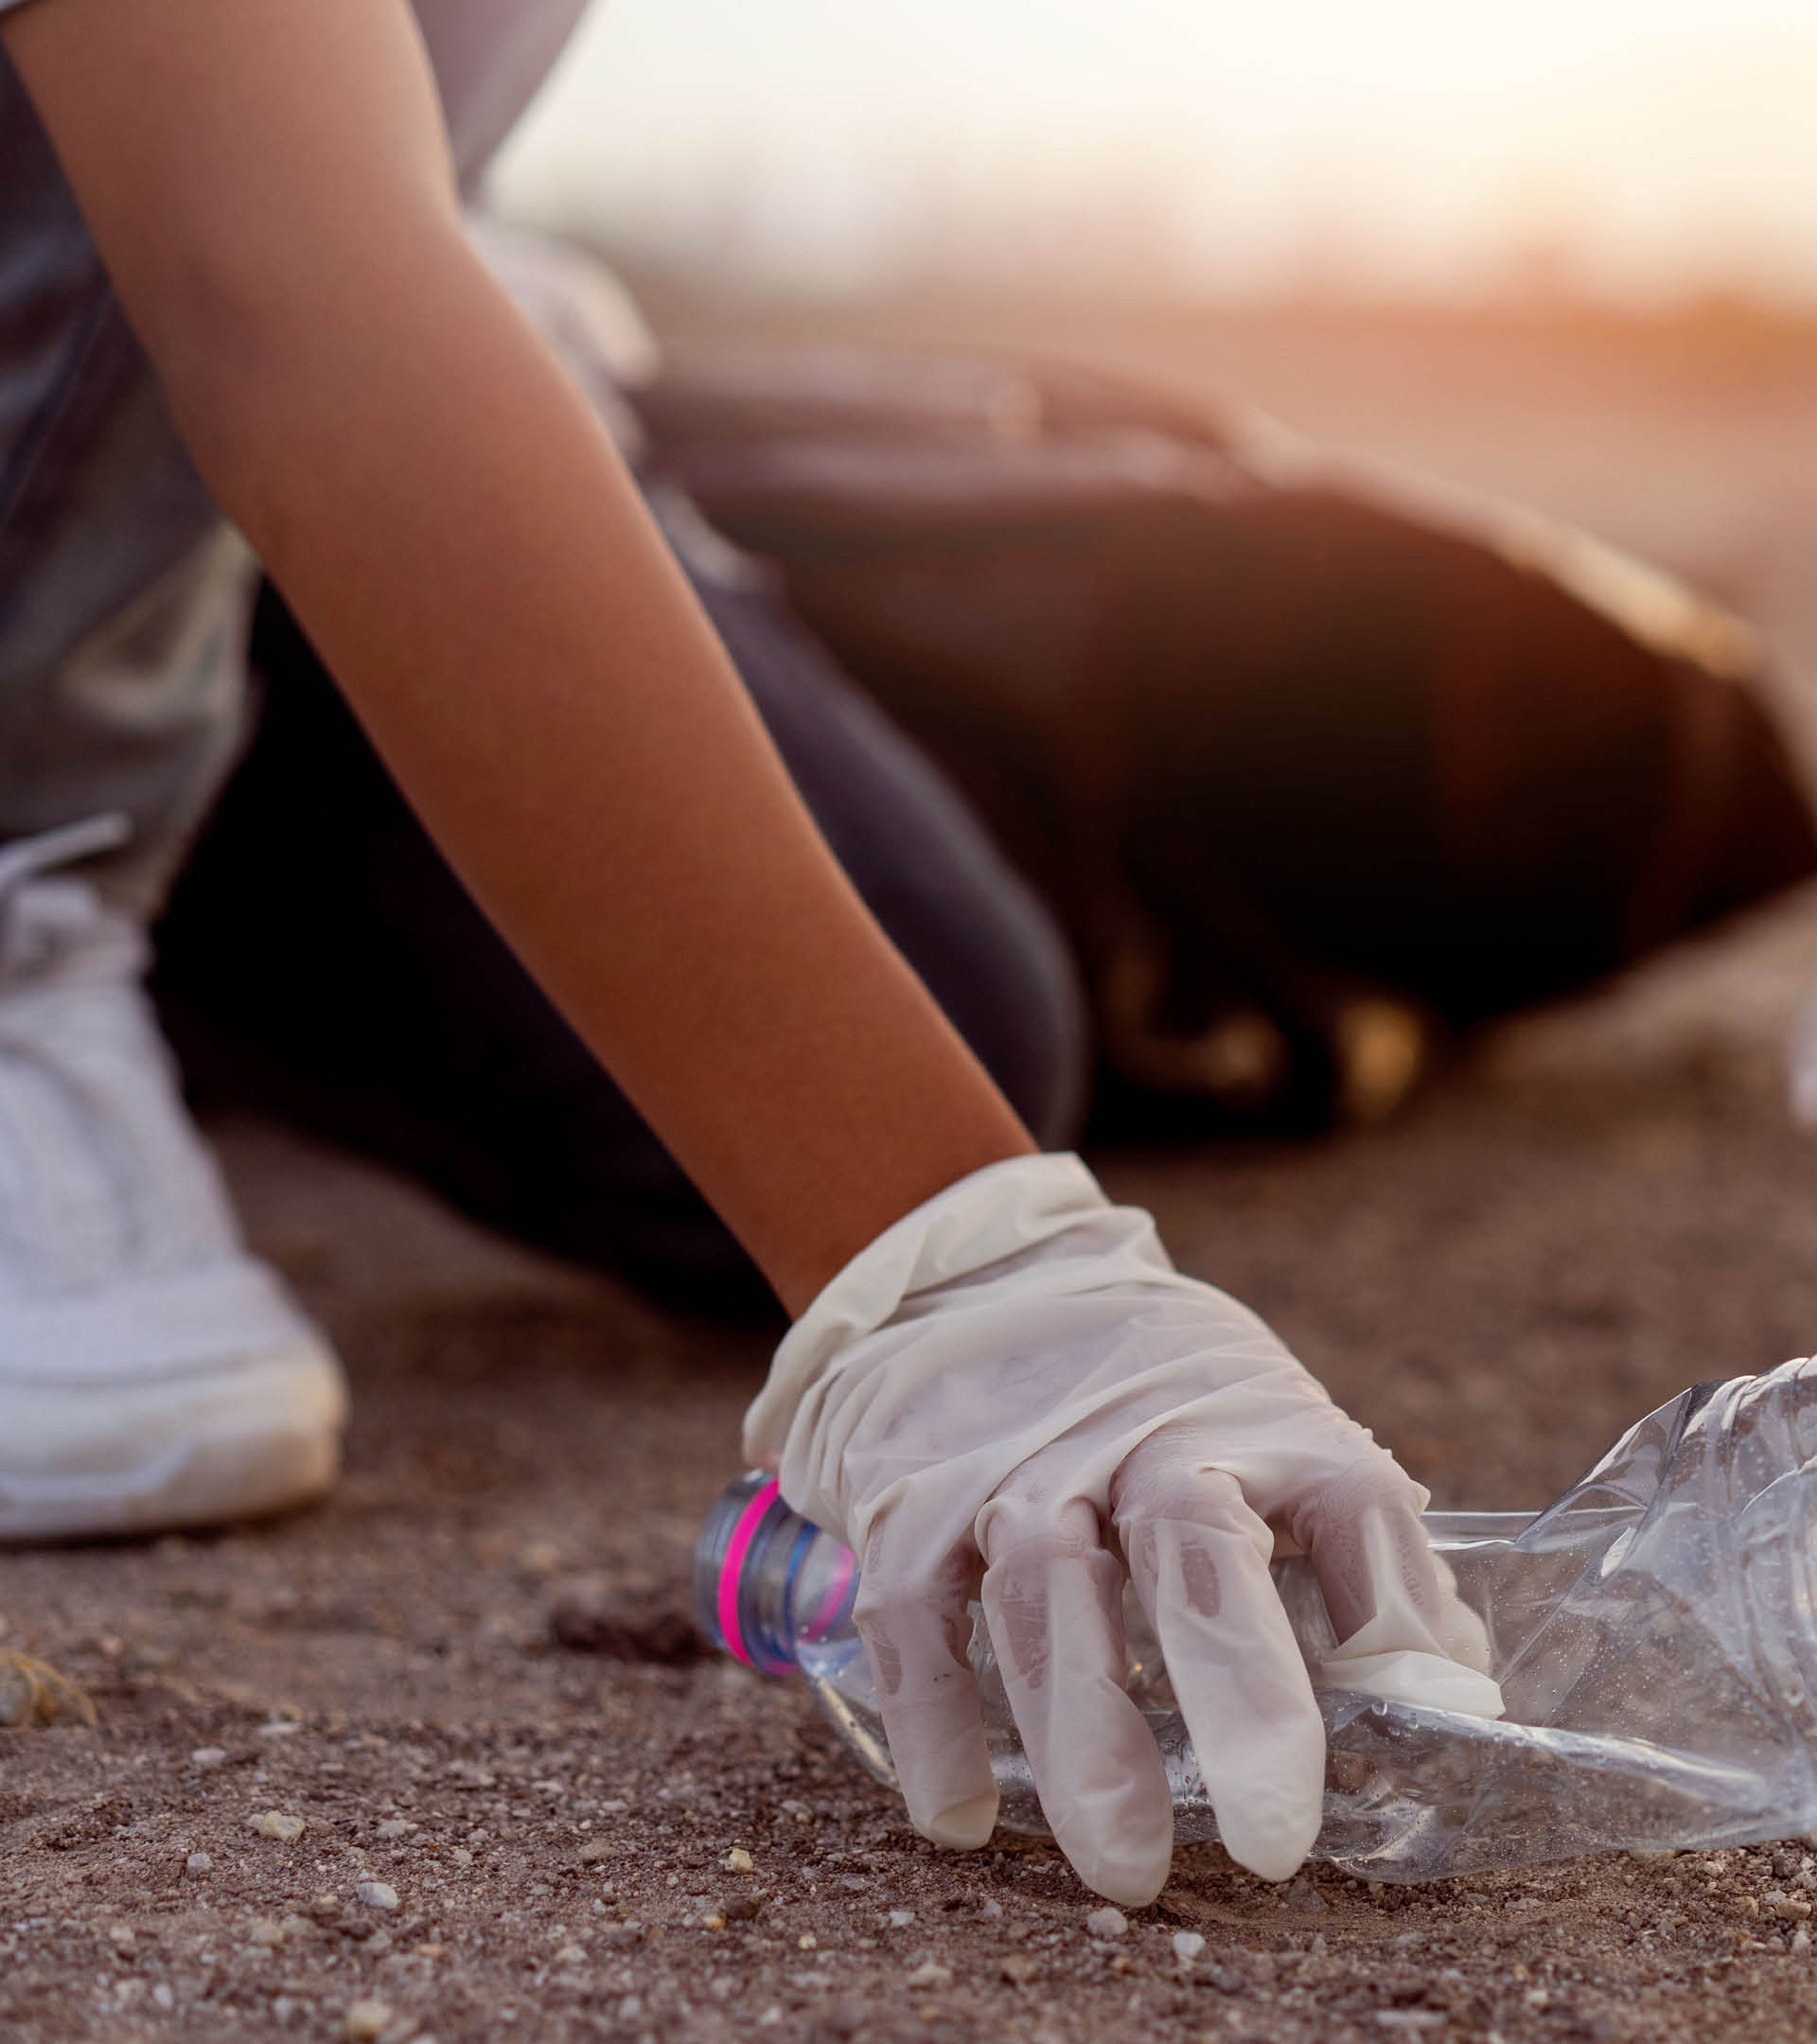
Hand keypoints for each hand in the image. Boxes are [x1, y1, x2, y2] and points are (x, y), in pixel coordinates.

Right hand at [745, 1153, 1499, 1904]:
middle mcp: (1139, 1432)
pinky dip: (935, 1718)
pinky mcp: (912, 1499)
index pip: (1349, 1499)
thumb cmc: (1158, 1394)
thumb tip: (1449, 1703)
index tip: (1420, 1730)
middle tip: (1272, 1837)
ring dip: (1083, 1732)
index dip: (1393, 1614)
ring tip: (1122, 1864)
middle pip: (1192, 1542)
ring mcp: (1016, 1463)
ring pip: (1046, 1587)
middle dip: (1236, 1689)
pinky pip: (916, 1613)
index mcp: (1254, 1418)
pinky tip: (962, 1816)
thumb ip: (1350, 1552)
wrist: (978, 1280)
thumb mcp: (1269, 1428)